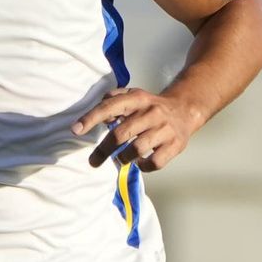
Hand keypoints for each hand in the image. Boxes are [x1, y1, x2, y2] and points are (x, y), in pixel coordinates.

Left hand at [73, 88, 197, 171]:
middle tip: (93, 161)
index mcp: (137, 98)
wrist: (185, 109)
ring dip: (123, 158)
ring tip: (120, 160)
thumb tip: (100, 116)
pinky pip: (155, 162)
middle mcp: (151, 112)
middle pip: (121, 134)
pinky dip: (143, 166)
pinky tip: (140, 163)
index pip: (110, 107)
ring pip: (137, 149)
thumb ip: (113, 100)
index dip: (91, 118)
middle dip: (103, 151)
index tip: (76, 130)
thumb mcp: (133, 95)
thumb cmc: (150, 106)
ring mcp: (164, 129)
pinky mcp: (175, 145)